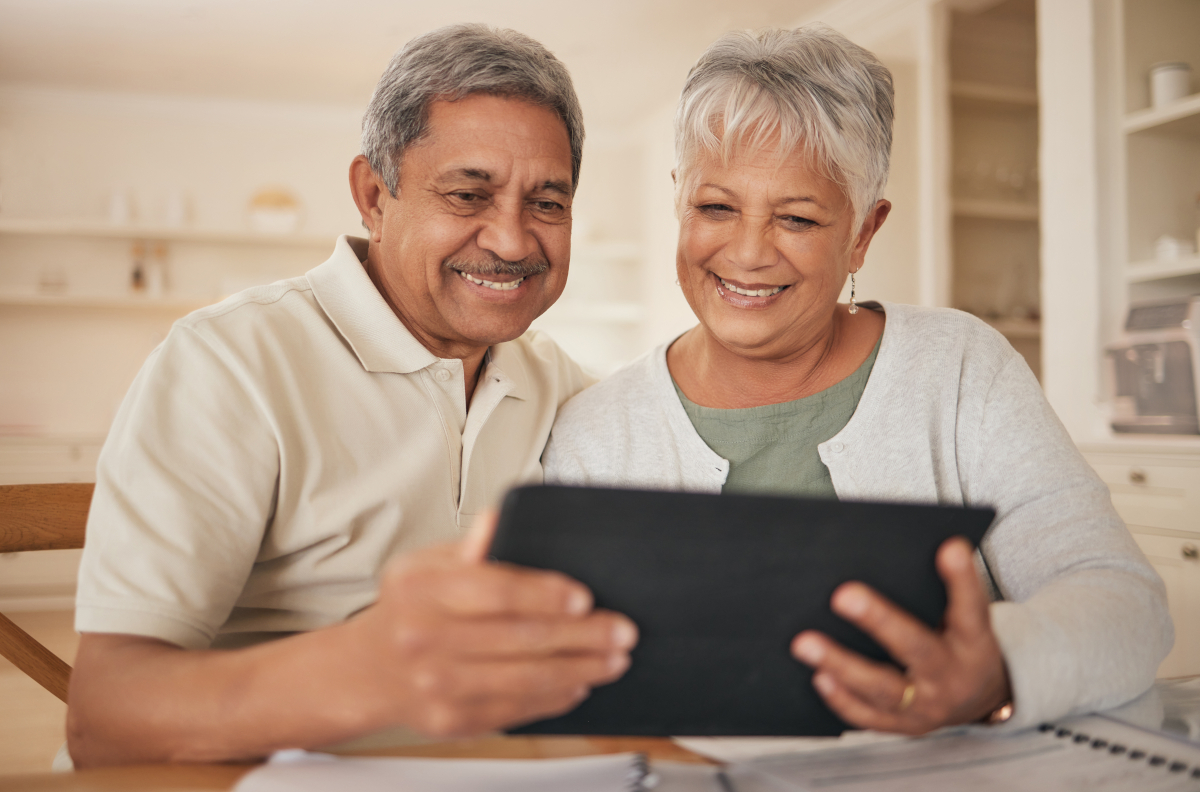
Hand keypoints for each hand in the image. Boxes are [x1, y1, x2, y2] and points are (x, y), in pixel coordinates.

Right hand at [345, 510, 637, 738]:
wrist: (367, 670)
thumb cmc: (407, 609)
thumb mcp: (425, 564)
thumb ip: (468, 547)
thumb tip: (498, 520)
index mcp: (421, 590)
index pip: (495, 590)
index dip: (545, 594)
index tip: (583, 597)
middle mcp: (425, 640)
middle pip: (520, 638)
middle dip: (582, 635)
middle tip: (620, 630)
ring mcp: (438, 685)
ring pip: (524, 679)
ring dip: (579, 669)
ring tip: (612, 659)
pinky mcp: (453, 719)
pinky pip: (516, 709)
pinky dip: (554, 697)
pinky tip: (578, 682)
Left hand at [790, 537, 1009, 733]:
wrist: (980, 700)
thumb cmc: (961, 644)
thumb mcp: (965, 618)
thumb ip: (945, 591)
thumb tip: (902, 550)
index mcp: (974, 643)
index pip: (971, 608)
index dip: (962, 580)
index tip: (949, 547)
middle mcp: (952, 676)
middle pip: (916, 648)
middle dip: (878, 621)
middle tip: (842, 595)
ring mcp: (928, 706)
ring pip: (883, 688)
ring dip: (841, 664)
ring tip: (805, 643)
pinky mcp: (905, 726)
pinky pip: (869, 716)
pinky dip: (842, 698)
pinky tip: (818, 676)